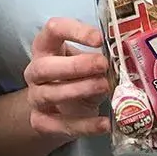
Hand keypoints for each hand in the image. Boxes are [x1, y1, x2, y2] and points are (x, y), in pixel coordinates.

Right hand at [23, 18, 111, 139]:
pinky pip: (60, 125)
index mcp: (46, 47)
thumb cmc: (76, 77)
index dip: (75, 31)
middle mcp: (35, 71)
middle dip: (75, 66)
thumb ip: (98, 63)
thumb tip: (121, 64)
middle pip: (45, 66)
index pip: (54, 30)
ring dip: (79, 90)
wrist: (58, 110)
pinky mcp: (41, 122)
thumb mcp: (86, 64)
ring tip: (104, 87)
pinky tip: (104, 124)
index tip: (99, 39)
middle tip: (102, 65)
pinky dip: (84, 125)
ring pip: (50, 94)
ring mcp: (35, 97)